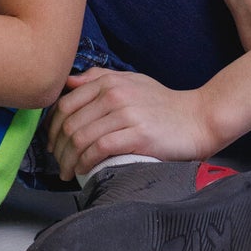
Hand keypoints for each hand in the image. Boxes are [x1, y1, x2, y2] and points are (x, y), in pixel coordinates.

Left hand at [46, 68, 217, 178]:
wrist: (198, 118)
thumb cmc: (163, 104)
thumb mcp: (132, 81)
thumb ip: (99, 78)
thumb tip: (69, 82)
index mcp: (109, 82)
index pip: (66, 104)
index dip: (51, 127)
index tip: (51, 144)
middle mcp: (114, 94)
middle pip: (69, 124)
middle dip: (58, 148)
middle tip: (58, 163)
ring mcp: (126, 114)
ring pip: (81, 138)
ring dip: (68, 160)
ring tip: (68, 172)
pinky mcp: (138, 135)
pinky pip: (100, 149)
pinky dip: (86, 162)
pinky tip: (84, 171)